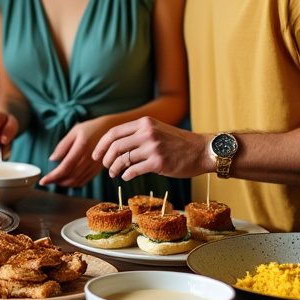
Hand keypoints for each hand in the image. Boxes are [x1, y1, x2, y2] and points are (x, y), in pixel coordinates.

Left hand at [40, 118, 106, 187]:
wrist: (110, 130)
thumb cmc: (90, 129)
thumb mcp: (74, 132)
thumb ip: (62, 146)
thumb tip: (52, 159)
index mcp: (81, 148)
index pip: (65, 168)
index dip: (53, 177)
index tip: (42, 181)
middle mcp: (89, 159)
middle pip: (70, 177)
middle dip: (56, 182)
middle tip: (47, 181)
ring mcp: (94, 166)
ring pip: (77, 181)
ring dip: (64, 184)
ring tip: (55, 180)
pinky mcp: (97, 169)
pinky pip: (84, 181)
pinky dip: (74, 184)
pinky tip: (67, 180)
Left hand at [92, 116, 209, 180]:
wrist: (202, 150)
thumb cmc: (178, 143)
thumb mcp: (157, 130)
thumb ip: (138, 134)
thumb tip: (115, 147)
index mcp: (145, 123)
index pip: (113, 133)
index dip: (101, 145)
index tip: (96, 155)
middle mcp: (147, 133)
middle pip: (115, 147)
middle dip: (106, 159)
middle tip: (105, 167)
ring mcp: (153, 148)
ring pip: (122, 160)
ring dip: (114, 169)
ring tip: (114, 174)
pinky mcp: (158, 163)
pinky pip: (133, 170)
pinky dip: (126, 175)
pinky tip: (126, 177)